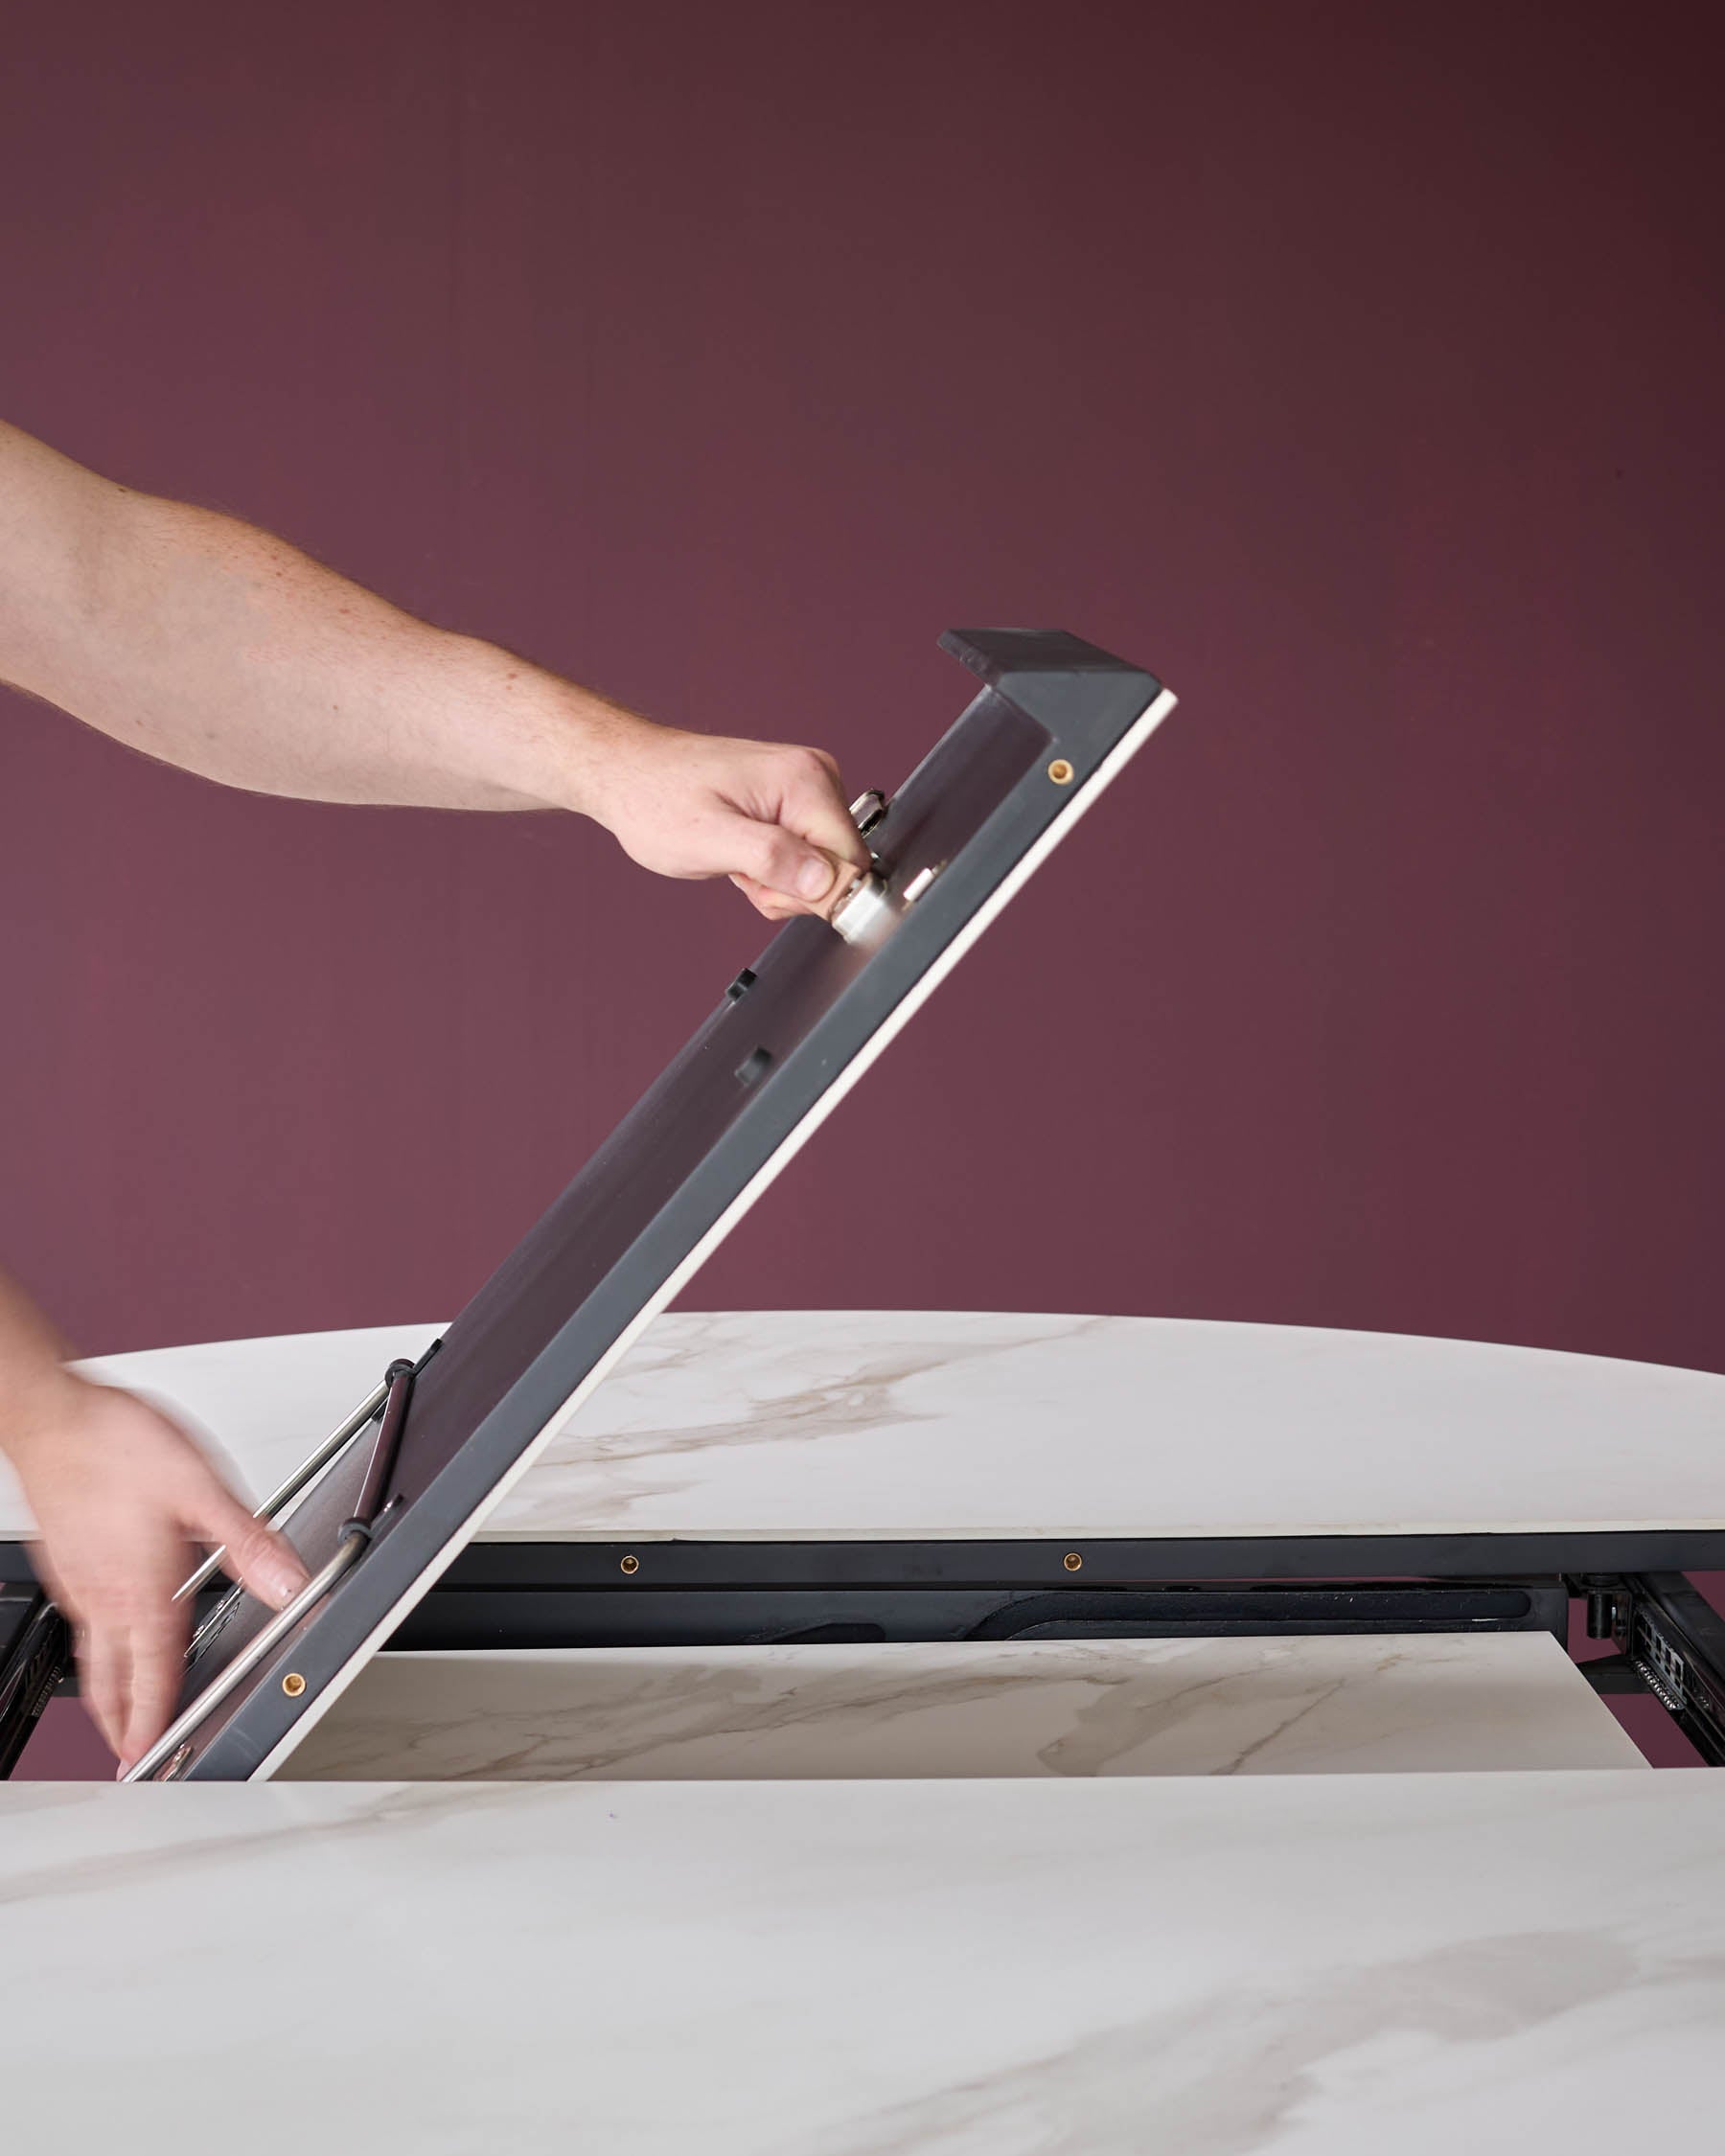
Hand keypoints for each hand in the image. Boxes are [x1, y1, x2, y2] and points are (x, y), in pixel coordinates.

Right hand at [9, 1375, 309, 1768]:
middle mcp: (103, 1594)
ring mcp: (78, 1580)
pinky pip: (81, 1619)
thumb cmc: (118, 1444)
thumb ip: (250, 1543)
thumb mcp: (204, 1488)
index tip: (152, 1757)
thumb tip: (291, 1585)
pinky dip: (96, 1644)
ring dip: (107, 1689)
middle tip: (132, 1753)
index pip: (152, 1675)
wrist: (53, 1416)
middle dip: (123, 1722)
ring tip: (120, 1711)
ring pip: (92, 1653)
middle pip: (111, 1680)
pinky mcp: (65, 1559)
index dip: (156, 1722)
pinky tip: (111, 1630)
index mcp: (141, 1590)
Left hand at [582, 720, 870, 920]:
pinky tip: (741, 856)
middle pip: (840, 868)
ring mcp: (806, 790)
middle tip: (742, 873)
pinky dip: (773, 871)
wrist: (628, 774)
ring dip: (778, 882)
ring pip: (822, 869)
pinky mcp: (794, 804)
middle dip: (791, 888)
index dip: (814, 893)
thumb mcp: (709, 839)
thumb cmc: (655, 798)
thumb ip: (772, 859)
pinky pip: (805, 858)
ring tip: (735, 861)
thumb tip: (827, 883)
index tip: (766, 887)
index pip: (852, 863)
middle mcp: (815, 778)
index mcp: (805, 781)